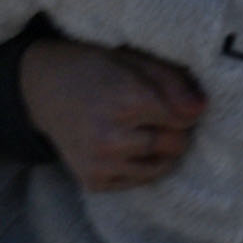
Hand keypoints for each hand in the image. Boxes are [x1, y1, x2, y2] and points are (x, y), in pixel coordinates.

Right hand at [14, 36, 210, 194]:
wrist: (42, 90)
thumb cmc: (95, 69)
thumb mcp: (134, 60)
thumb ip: (172, 82)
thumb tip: (201, 110)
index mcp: (125, 100)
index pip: (183, 118)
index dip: (182, 107)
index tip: (169, 98)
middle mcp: (111, 137)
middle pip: (175, 145)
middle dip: (173, 130)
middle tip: (153, 114)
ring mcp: (100, 163)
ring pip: (161, 167)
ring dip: (160, 150)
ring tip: (139, 129)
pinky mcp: (94, 182)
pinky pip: (138, 180)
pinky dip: (139, 165)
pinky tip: (122, 144)